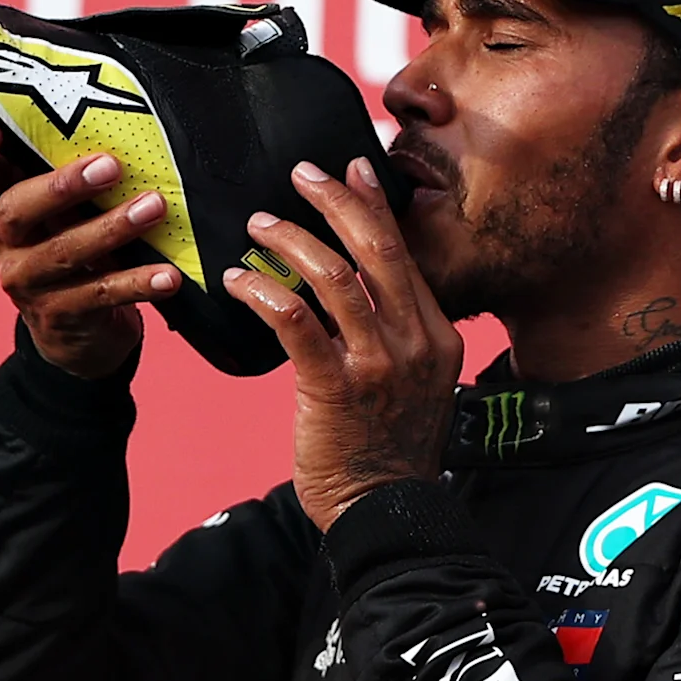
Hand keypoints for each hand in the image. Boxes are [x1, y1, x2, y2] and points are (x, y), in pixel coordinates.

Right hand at [0, 121, 178, 380]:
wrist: (82, 337)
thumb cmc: (82, 248)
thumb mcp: (72, 211)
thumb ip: (81, 172)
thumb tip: (132, 127)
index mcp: (5, 203)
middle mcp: (7, 241)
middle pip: (15, 208)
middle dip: (62, 186)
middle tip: (110, 166)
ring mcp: (28, 282)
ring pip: (63, 252)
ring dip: (112, 228)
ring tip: (154, 207)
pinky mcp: (59, 315)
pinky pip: (98, 295)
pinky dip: (136, 283)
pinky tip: (167, 277)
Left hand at [225, 159, 466, 531]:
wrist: (386, 510)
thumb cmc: (390, 449)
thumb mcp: (419, 383)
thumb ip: (402, 335)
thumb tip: (366, 289)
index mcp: (439, 336)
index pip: (405, 254)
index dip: (375, 207)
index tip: (352, 170)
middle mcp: (416, 342)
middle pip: (376, 250)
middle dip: (337, 202)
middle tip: (302, 174)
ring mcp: (379, 365)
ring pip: (334, 277)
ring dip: (291, 240)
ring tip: (259, 224)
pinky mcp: (335, 387)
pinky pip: (296, 322)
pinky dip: (265, 292)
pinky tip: (240, 281)